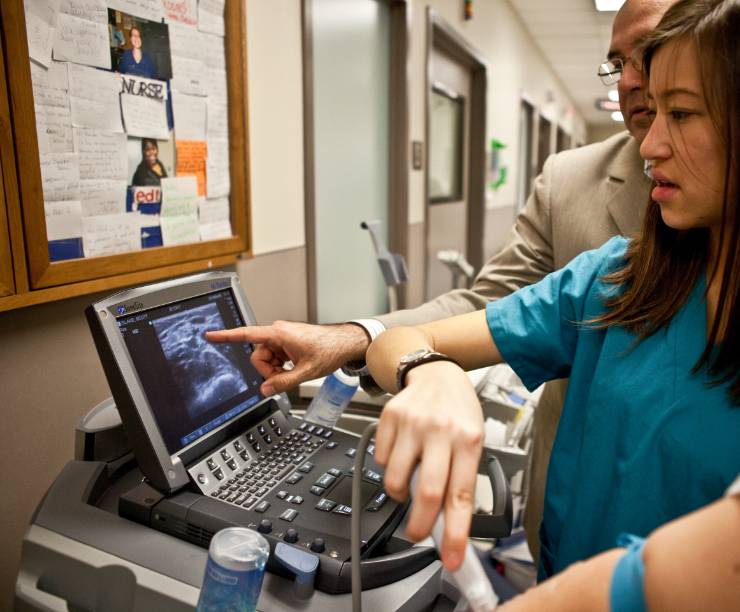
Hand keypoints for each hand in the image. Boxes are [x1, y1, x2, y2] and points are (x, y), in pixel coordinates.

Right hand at [205, 321, 368, 395]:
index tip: (210, 335)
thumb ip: (283, 382)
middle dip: (268, 371)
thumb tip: (265, 390)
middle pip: (258, 356)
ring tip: (294, 372)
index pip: (247, 335)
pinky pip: (275, 357)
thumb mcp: (306, 372)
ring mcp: (282, 337)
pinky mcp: (286, 342)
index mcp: (279, 333)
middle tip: (284, 378)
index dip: (226, 336)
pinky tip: (294, 368)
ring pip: (266, 359)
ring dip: (275, 370)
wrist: (345, 343)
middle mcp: (278, 332)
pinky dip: (281, 366)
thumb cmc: (329, 350)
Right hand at [374, 360, 483, 571]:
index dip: (454, 534)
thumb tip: (446, 525)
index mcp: (468, 440)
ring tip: (411, 479)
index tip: (451, 559)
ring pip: (396, 480)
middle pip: (426, 493)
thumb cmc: (458, 411)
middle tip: (417, 534)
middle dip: (419, 525)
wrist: (436, 373)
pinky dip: (389, 466)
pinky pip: (381, 460)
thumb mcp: (472, 440)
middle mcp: (440, 430)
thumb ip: (460, 479)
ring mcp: (412, 423)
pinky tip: (402, 451)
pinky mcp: (389, 417)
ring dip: (401, 493)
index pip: (461, 497)